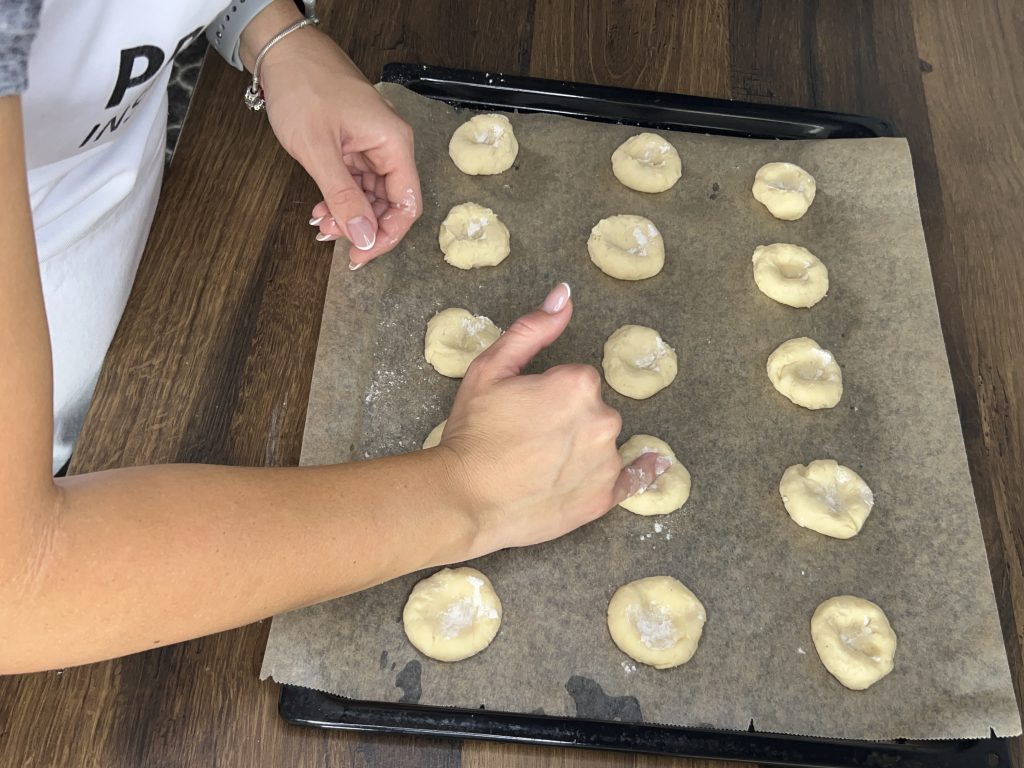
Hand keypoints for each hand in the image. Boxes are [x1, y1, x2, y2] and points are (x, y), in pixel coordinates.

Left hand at [258, 27, 420, 266]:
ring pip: (372, 196)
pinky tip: (321, 207)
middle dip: (364, 226)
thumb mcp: (319, 150)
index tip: (361, 254)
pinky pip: (357, 182)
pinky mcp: (356, 145)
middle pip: (392, 203)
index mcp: (394, 144)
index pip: (407, 204)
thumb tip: (363, 236)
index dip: (387, 235)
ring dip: (349, 215)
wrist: (282, 53)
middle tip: (333, 239)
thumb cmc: (303, 87)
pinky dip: (340, 199)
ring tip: (320, 221)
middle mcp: (390, 146)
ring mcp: (373, 145)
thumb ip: (343, 197)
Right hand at [437, 284, 666, 558]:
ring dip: (583, 449)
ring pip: (603, 443)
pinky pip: (633, 480)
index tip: (522, 412)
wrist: (465, 500)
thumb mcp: (491, 368)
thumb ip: (533, 328)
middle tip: (527, 441)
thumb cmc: (473, 434)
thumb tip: (564, 294)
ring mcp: (607, 461)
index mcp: (578, 383)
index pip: (576, 381)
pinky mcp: (604, 497)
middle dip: (567, 420)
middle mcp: (603, 419)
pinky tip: (654, 465)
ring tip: (541, 468)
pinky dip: (642, 472)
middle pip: (593, 410)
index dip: (547, 394)